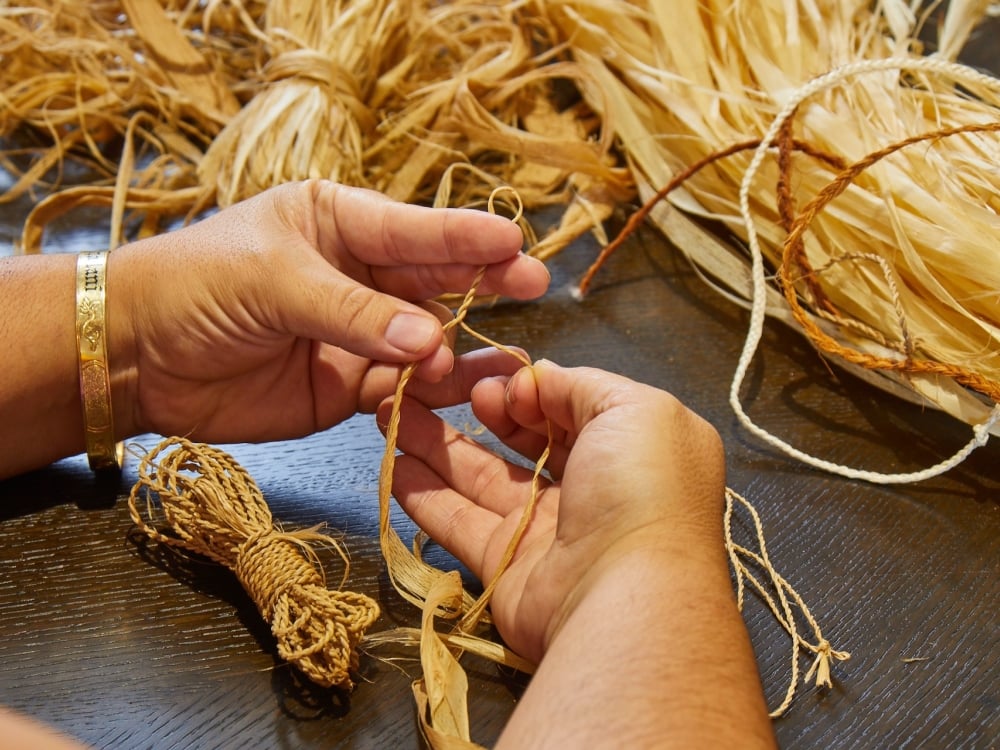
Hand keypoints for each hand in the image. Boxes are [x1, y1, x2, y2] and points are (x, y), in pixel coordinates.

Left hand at [109, 180, 548, 443]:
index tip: (513, 241)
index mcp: (338, 223)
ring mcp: (359, 335)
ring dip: (462, 350)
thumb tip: (429, 340)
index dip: (464, 236)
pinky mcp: (351, 387)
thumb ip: (350, 311)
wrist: (139, 359)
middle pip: (433, 280)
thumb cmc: (196, 287)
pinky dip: (432, 395)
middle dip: (483, 283)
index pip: (412, 228)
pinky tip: (462, 392)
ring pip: (427, 340)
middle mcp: (358, 276)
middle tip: (533, 285)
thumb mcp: (271, 280)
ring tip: (504, 362)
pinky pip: (404, 390)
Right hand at [381, 359, 726, 662]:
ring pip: (482, 480)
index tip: (497, 380)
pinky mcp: (506, 568)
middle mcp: (592, 491)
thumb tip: (535, 378)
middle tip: (436, 388)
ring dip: (436, 445)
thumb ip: (580, 385)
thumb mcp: (632, 410)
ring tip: (390, 412)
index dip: (532, 391)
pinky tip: (393, 463)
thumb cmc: (638, 489)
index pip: (572, 411)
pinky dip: (424, 494)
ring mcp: (547, 532)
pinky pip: (460, 523)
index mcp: (630, 452)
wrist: (625, 597)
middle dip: (481, 413)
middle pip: (524, 443)